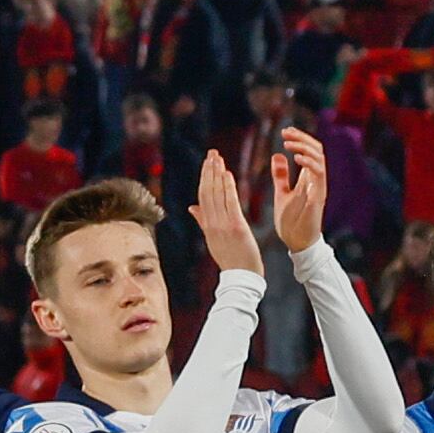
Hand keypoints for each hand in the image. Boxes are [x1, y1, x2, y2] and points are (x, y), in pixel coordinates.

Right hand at [191, 145, 261, 276]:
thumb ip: (203, 221)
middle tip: (212, 153)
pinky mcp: (236, 227)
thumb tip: (192, 207)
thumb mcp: (213, 240)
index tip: (207, 162)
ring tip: (218, 158)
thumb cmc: (231, 260)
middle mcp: (212, 223)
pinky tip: (227, 174)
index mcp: (207, 225)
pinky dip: (227, 187)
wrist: (241, 279)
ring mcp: (222, 225)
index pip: (202, 196)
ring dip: (217, 174)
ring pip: (216, 194)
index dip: (204, 177)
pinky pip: (230, 203)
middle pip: (207, 191)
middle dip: (209, 170)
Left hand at [271, 128, 328, 252]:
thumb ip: (281, 175)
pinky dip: (309, 165)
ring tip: (289, 144)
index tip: (285, 131)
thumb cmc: (292, 221)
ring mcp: (319, 189)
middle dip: (302, 138)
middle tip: (285, 133)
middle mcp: (316, 180)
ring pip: (319, 160)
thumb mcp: (282, 193)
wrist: (297, 243)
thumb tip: (277, 155)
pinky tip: (296, 159)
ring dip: (304, 148)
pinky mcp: (318, 199)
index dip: (300, 138)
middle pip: (317, 150)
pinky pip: (319, 177)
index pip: (310, 150)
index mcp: (308, 178)